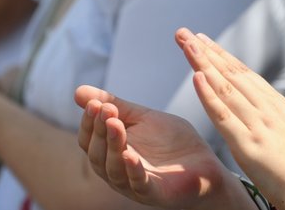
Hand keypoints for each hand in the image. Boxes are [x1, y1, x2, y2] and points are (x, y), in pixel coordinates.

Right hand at [74, 85, 252, 209]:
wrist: (206, 164)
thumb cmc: (173, 142)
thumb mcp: (143, 118)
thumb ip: (116, 106)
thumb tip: (77, 91)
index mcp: (113, 153)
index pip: (90, 140)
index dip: (89, 122)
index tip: (94, 103)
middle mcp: (119, 171)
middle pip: (97, 155)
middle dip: (99, 131)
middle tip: (104, 109)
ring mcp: (136, 185)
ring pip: (113, 170)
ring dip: (112, 146)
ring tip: (115, 124)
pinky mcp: (156, 194)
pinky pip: (139, 185)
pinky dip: (132, 170)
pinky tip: (129, 154)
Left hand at [177, 28, 284, 209]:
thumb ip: (270, 115)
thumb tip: (254, 107)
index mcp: (275, 104)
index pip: (243, 73)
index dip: (221, 55)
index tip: (203, 40)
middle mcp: (266, 108)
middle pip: (230, 73)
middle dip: (206, 51)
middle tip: (185, 34)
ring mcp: (257, 124)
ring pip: (224, 87)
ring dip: (203, 63)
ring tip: (186, 44)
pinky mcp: (248, 143)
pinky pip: (223, 115)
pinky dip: (208, 94)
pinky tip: (197, 77)